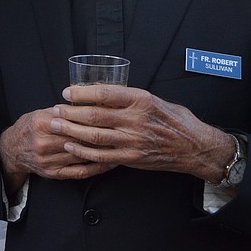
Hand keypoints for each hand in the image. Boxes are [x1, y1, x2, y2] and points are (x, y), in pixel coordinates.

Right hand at [0, 106, 115, 191]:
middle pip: (78, 139)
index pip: (72, 122)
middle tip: (120, 132)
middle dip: (100, 135)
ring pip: (81, 156)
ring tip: (120, 147)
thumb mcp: (41, 113)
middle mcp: (43, 143)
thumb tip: (87, 104)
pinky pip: (79, 172)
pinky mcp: (53, 173)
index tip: (110, 117)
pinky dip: (96, 168)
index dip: (92, 120)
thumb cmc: (30, 128)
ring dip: (102, 152)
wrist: (12, 150)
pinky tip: (109, 163)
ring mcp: (48, 160)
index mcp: (41, 123)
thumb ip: (62, 112)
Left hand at [52, 85, 232, 181]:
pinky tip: (70, 146)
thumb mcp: (153, 99)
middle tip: (55, 109)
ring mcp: (133, 141)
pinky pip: (102, 155)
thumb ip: (128, 97)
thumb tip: (99, 93)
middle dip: (70, 112)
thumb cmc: (174, 119)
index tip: (68, 92)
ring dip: (71, 130)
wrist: (195, 147)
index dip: (82, 93)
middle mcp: (136, 120)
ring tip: (55, 124)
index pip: (105, 93)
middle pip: (95, 115)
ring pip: (95, 135)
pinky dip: (83, 151)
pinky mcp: (132, 158)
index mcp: (141, 100)